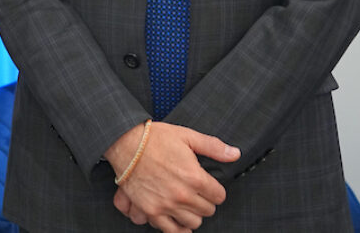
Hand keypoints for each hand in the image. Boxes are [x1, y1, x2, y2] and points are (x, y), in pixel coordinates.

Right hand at [105, 122, 239, 231]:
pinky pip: (171, 231)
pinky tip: (177, 219)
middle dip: (204, 201)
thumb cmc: (154, 138)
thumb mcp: (186, 136)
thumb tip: (234, 154)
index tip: (207, 185)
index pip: (219, 196)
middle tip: (195, 191)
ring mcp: (166, 205)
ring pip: (193, 223)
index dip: (214, 189)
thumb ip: (213, 146)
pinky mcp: (151, 211)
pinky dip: (177, 228)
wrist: (124, 143)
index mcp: (194, 177)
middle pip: (208, 211)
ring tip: (185, 203)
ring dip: (192, 214)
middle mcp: (182, 195)